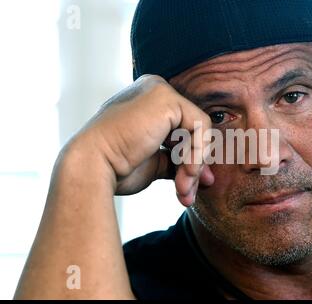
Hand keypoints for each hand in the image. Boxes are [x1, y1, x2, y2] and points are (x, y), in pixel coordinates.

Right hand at [67, 74, 213, 205]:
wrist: (91, 167)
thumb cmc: (115, 168)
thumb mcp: (155, 164)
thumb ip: (180, 163)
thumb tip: (209, 178)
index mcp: (148, 103)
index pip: (183, 130)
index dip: (189, 159)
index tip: (189, 185)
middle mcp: (154, 90)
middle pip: (193, 129)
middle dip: (194, 165)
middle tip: (189, 193)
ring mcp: (159, 90)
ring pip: (199, 129)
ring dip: (194, 165)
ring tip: (183, 189)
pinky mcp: (166, 98)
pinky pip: (200, 126)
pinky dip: (197, 154)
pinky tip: (186, 173)